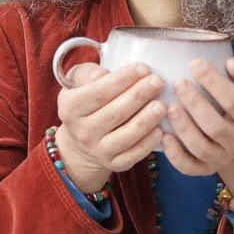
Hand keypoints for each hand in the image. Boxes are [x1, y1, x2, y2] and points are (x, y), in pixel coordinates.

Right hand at [53, 62, 166, 192]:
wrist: (81, 141)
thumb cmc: (87, 102)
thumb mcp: (78, 83)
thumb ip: (87, 73)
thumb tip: (102, 75)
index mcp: (70, 108)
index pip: (98, 92)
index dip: (122, 79)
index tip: (144, 68)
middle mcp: (82, 131)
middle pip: (115, 113)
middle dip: (139, 95)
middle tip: (158, 82)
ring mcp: (98, 150)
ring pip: (126, 136)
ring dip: (146, 120)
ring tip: (163, 105)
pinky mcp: (114, 164)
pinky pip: (133, 155)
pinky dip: (148, 144)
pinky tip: (160, 130)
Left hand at [162, 56, 233, 190]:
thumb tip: (231, 64)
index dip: (214, 82)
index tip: (195, 63)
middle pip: (215, 126)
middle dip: (195, 104)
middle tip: (178, 83)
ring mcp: (222, 157)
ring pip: (201, 148)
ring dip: (183, 127)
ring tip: (168, 107)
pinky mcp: (206, 169)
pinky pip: (189, 167)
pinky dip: (175, 155)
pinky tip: (164, 135)